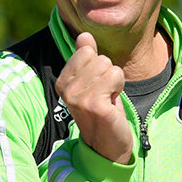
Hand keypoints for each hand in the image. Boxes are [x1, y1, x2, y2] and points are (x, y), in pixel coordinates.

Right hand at [56, 32, 133, 164]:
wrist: (108, 146)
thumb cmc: (102, 112)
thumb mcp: (92, 82)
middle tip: (105, 96)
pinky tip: (112, 105)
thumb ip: (86, 58)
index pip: (85, 51)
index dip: (98, 67)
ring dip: (115, 82)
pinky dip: (119, 89)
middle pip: (99, 57)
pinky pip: (116, 76)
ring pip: (109, 66)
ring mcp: (79, 98)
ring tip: (108, 101)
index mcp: (63, 82)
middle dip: (108, 74)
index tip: (97, 87)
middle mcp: (67, 90)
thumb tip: (84, 35)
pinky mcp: (95, 105)